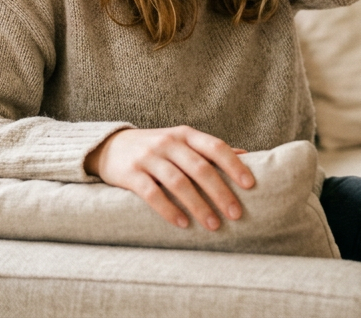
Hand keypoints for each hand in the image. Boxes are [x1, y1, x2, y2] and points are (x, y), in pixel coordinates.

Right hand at [84, 126, 255, 230]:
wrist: (111, 146)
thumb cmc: (157, 148)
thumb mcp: (183, 142)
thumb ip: (210, 150)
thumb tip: (247, 155)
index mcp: (186, 134)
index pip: (215, 147)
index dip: (234, 165)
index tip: (250, 185)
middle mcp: (169, 142)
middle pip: (200, 168)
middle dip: (220, 193)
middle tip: (236, 214)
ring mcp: (148, 157)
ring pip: (178, 182)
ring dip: (198, 205)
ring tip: (213, 225)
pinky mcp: (130, 173)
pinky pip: (152, 193)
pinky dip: (169, 209)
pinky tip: (182, 224)